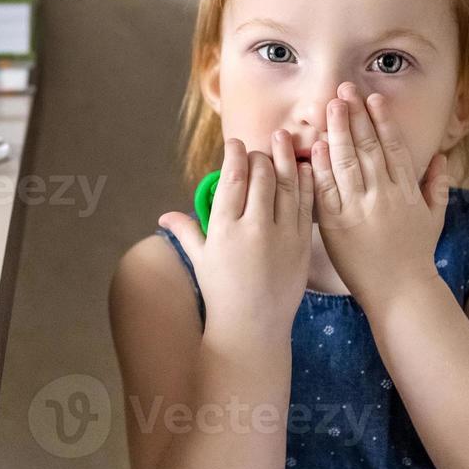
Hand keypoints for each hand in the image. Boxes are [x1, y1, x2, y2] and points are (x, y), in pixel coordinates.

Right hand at [160, 131, 314, 335]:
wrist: (253, 327)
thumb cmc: (222, 293)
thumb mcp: (201, 260)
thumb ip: (186, 231)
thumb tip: (163, 217)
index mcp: (225, 229)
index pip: (231, 178)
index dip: (235, 154)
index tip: (235, 143)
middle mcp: (254, 228)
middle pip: (261, 175)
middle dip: (260, 155)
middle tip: (259, 147)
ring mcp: (282, 235)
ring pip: (286, 184)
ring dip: (284, 158)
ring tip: (283, 140)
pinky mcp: (302, 243)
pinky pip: (305, 203)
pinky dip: (305, 181)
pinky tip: (302, 168)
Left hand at [311, 83, 450, 308]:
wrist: (402, 292)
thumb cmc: (416, 256)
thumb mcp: (434, 219)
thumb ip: (437, 187)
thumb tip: (441, 158)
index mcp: (406, 191)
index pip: (393, 147)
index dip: (382, 120)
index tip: (373, 99)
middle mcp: (384, 195)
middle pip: (368, 147)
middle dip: (356, 115)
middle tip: (344, 89)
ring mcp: (359, 209)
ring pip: (347, 162)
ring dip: (338, 131)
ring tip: (330, 107)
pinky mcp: (337, 225)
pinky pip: (327, 191)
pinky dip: (321, 167)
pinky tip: (315, 147)